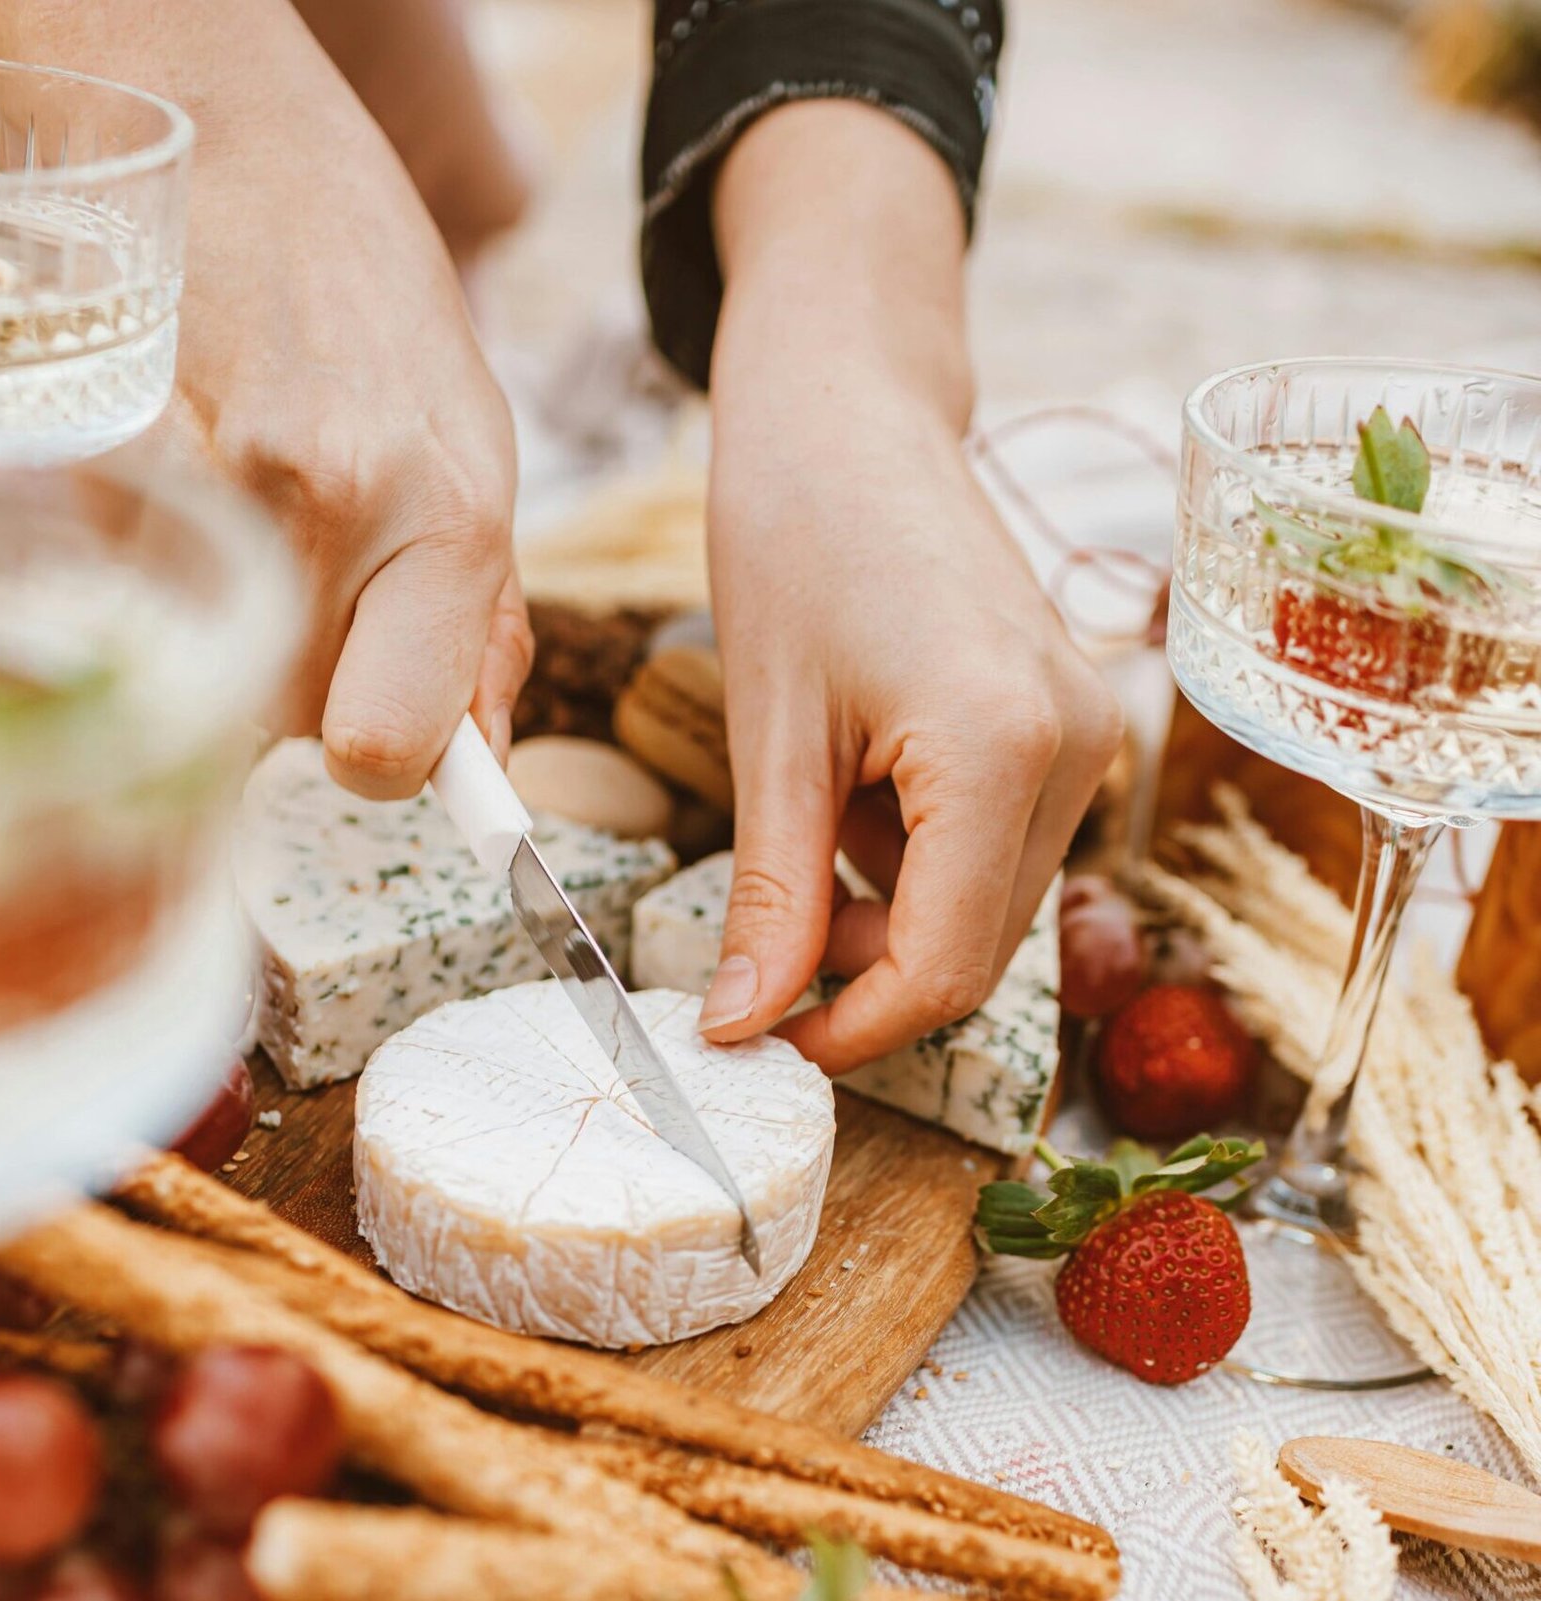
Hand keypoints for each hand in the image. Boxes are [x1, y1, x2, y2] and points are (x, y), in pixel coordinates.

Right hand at [0, 0, 531, 796]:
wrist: (230, 143)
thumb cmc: (374, 305)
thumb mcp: (479, 454)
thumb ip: (483, 621)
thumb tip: (480, 757)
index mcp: (449, 517)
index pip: (390, 749)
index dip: (387, 756)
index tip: (385, 730)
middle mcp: (332, 508)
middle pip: (291, 724)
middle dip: (315, 683)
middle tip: (324, 571)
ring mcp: (206, 482)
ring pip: (215, 675)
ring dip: (241, 631)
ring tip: (264, 509)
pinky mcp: (107, 457)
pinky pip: (140, 602)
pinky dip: (167, 574)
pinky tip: (201, 480)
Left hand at [700, 380, 1120, 1070]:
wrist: (848, 414)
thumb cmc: (795, 539)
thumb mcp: (771, 737)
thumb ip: (771, 894)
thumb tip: (743, 1025)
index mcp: (1004, 749)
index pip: (946, 967)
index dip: (850, 1030)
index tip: (764, 1044)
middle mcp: (1075, 749)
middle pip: (978, 947)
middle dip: (866, 970)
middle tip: (766, 940)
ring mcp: (1083, 731)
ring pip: (987, 902)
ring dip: (889, 907)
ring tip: (811, 814)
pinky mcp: (1064, 719)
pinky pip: (997, 842)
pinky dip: (918, 854)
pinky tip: (859, 782)